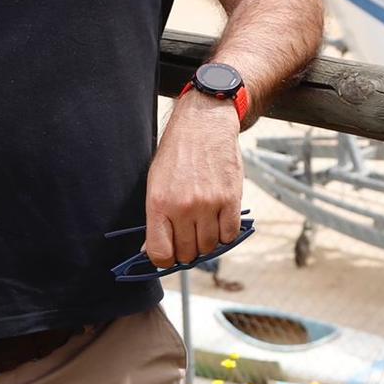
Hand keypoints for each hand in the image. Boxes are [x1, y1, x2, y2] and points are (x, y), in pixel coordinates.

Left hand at [144, 94, 243, 267]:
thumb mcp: (155, 183)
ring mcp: (209, 204)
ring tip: (204, 224)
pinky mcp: (231, 199)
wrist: (203, 124)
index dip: (164, 260)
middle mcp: (183, 207)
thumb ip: (155, 218)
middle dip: (187, 250)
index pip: (160, 253)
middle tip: (188, 235)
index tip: (169, 255)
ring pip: (210, 247)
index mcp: (159, 203)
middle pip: (187, 253)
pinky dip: (225, 234)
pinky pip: (230, 235)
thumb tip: (152, 251)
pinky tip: (219, 220)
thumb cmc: (177, 154)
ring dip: (207, 241)